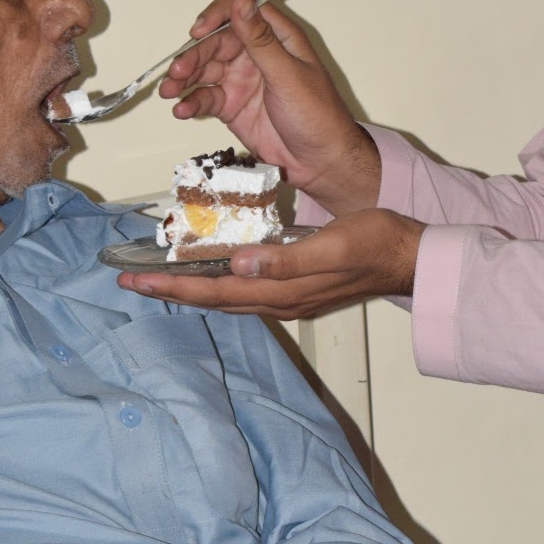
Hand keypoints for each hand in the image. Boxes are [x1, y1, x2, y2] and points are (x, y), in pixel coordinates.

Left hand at [118, 208, 424, 319]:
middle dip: (170, 289)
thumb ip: (285, 260)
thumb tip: (237, 262)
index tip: (135, 278)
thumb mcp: (332, 246)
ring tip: (160, 278)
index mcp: (283, 291)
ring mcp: (289, 296)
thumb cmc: (377, 243)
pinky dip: (219, 281)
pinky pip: (245, 289)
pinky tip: (213, 270)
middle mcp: (280, 300)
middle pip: (213, 297)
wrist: (413, 256)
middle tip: (130, 280)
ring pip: (227, 295)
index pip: (214, 289)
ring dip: (191, 287)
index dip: (172, 284)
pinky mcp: (298, 287)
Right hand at [160, 0, 381, 213]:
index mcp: (277, 37)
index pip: (241, 8)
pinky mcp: (231, 105)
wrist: (320, 163)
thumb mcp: (288, 75)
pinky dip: (191, 102)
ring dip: (184, 78)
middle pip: (215, 40)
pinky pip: (205, 97)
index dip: (217, 14)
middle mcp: (256, 54)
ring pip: (205, 69)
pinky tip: (181, 110)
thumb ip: (261, 40)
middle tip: (177, 72)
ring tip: (169, 91)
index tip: (200, 31)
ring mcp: (242, 79)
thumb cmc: (317, 116)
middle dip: (193, 54)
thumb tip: (241, 2)